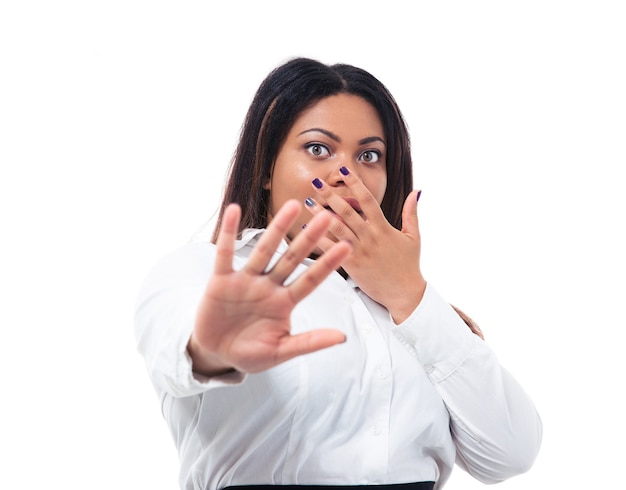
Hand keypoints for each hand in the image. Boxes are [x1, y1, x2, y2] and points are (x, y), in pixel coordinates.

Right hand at [188, 199, 351, 375]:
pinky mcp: (221, 280)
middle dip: (309, 239)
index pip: (311, 281)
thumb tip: (342, 337)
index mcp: (284, 303)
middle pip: (291, 259)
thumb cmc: (250, 353)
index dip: (328, 264)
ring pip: (264, 250)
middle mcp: (268, 286)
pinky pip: (225, 253)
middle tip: (328, 216)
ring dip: (277, 228)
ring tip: (291, 206)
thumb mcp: (280, 351)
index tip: (347, 247)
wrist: (216, 354)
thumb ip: (308, 342)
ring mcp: (245, 281)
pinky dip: (228, 233)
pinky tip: (234, 210)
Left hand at [306, 168, 425, 322]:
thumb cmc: (409, 266)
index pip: (367, 200)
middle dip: (331, 195)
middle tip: (317, 182)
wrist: (405, 293)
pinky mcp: (352, 265)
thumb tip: (417, 191)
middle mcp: (370, 237)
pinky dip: (318, 239)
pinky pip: (332, 249)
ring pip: (337, 228)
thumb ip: (412, 213)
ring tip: (308, 202)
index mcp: (383, 227)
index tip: (344, 170)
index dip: (355, 184)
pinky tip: (306, 230)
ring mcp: (360, 251)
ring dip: (320, 214)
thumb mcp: (413, 237)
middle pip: (347, 211)